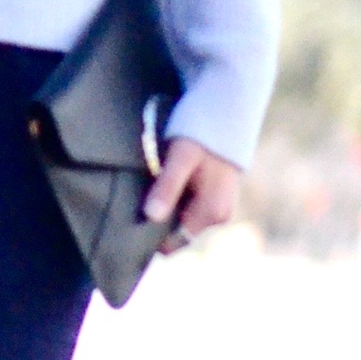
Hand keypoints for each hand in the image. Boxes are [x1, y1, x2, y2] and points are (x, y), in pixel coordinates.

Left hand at [143, 136, 240, 253]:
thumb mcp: (180, 157)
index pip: (173, 243)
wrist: (228, 116)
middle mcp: (220, 217)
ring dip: (166, 210)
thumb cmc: (202, 134)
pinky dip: (175, 203)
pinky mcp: (216, 202)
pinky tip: (166, 186)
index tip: (132, 220)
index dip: (151, 235)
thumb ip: (167, 187)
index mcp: (213, 212)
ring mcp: (220, 211)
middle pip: (178, 233)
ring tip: (153, 188)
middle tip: (141, 199)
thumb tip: (151, 216)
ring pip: (182, 222)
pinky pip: (188, 211)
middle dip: (158, 221)